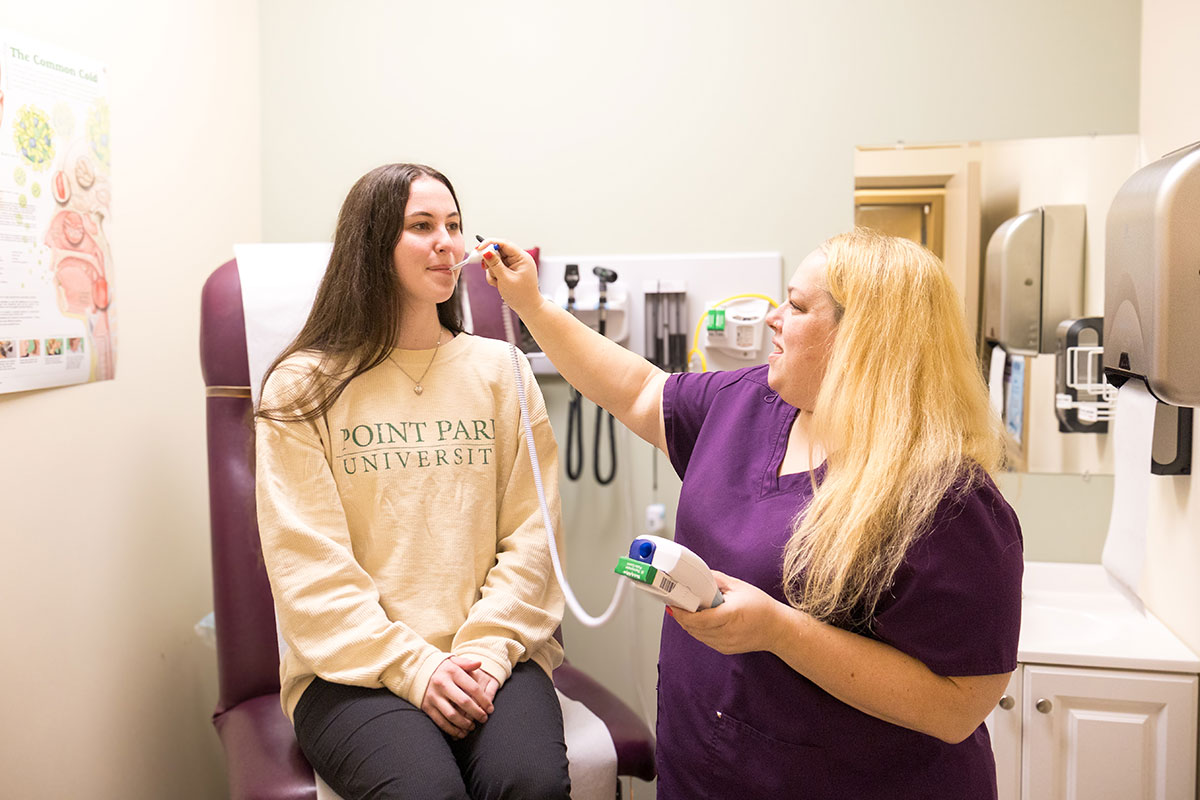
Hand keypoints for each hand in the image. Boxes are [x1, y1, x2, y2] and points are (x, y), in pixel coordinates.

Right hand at [420, 656, 494, 737]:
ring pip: (452, 715)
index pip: (473, 687)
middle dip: (477, 713)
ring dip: (464, 724)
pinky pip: (440, 722)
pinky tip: (460, 732)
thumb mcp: (453, 661)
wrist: (417, 671)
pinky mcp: (427, 706)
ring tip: (472, 727)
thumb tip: (480, 663)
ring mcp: (433, 696)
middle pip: (464, 702)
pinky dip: (451, 729)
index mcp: (452, 672)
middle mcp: (442, 684)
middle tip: (484, 719)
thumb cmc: (442, 668)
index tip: (490, 709)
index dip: (484, 700)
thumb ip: (467, 663)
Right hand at [480, 239, 544, 316]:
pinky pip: (497, 268)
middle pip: (498, 251)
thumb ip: (495, 264)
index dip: (490, 243)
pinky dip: (494, 276)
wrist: (528, 308)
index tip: (478, 249)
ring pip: (495, 261)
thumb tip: (486, 251)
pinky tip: (498, 284)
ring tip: (497, 282)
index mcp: (522, 257)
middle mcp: (518, 259)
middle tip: (484, 268)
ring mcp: (514, 265)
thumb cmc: (521, 295)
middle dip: (490, 261)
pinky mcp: (509, 271)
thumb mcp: (506, 279)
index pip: (504, 243)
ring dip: (492, 271)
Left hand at [668, 571, 785, 654]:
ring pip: (697, 635)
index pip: (699, 619)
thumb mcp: (739, 586)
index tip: (674, 604)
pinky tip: (697, 620)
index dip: (683, 613)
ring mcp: (726, 644)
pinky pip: (705, 640)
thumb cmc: (761, 606)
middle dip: (681, 617)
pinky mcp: (725, 649)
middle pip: (694, 628)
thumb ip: (716, 580)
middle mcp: (727, 633)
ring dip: (688, 624)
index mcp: (731, 615)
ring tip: (683, 610)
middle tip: (675, 604)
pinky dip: (698, 630)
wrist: (777, 629)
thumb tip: (698, 575)